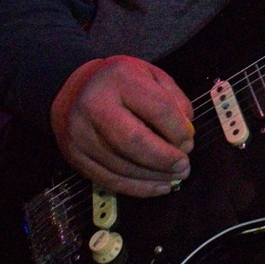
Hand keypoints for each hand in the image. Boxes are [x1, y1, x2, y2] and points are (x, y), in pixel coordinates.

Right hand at [50, 55, 193, 197]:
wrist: (76, 90)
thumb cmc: (121, 82)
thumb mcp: (152, 75)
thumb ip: (174, 99)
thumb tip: (187, 133)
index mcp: (121, 78)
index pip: (158, 109)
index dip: (178, 130)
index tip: (189, 141)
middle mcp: (96, 105)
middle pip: (135, 141)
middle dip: (165, 158)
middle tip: (184, 166)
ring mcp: (81, 134)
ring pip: (122, 166)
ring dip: (154, 176)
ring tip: (175, 176)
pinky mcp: (75, 157)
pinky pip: (109, 180)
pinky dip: (137, 188)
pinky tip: (158, 186)